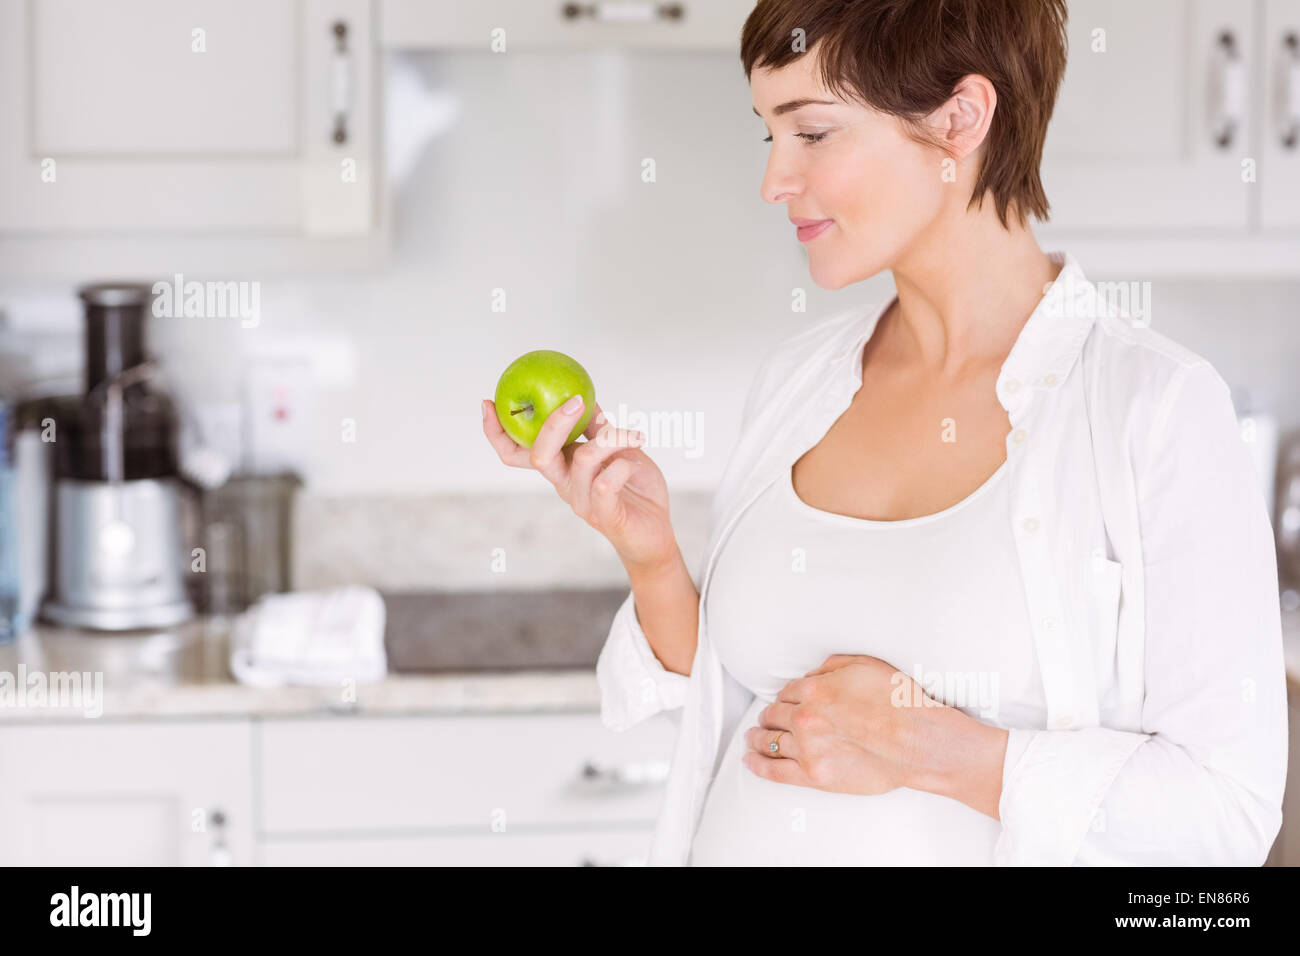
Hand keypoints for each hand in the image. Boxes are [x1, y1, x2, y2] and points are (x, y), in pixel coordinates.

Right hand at [481, 396, 677, 569]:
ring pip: (583, 459)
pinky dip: (620, 465)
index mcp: (560, 466)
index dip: (496, 431)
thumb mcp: (616, 450)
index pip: (516, 453)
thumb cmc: (633, 487)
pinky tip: (634, 461)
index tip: (488, 402)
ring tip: (635, 435)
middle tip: (575, 401)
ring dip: (612, 438)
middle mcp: (564, 483)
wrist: (655, 530)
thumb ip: (597, 428)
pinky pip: (604, 484)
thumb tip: (581, 396)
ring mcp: (582, 501)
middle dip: (553, 424)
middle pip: (538, 455)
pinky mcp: (604, 515)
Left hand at [741, 654, 924, 795]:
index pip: (789, 691)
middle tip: (766, 718)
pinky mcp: (814, 775)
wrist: (916, 740)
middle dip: (770, 715)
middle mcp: (805, 718)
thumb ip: (831, 667)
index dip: (788, 695)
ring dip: (758, 737)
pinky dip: (758, 765)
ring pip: (770, 741)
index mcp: (814, 690)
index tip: (788, 700)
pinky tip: (749, 760)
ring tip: (752, 738)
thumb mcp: (864, 665)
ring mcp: (808, 748)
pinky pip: (774, 771)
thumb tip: (813, 675)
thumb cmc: (897, 702)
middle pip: (775, 715)